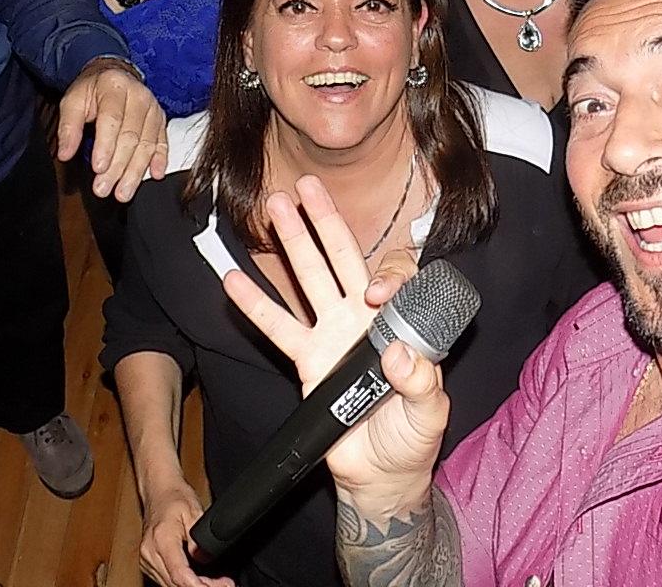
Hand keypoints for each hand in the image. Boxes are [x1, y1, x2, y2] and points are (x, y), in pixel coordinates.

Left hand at [56, 58, 166, 200]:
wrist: (115, 75)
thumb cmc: (92, 90)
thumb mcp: (72, 101)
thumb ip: (68, 127)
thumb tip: (65, 153)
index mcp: (114, 87)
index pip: (112, 119)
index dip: (106, 146)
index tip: (98, 168)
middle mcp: (139, 96)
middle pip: (131, 136)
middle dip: (117, 166)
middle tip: (104, 188)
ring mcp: (153, 108)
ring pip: (147, 144)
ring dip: (135, 171)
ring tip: (123, 192)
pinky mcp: (160, 120)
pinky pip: (162, 142)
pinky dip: (159, 160)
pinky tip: (154, 175)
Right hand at [139, 481, 234, 586]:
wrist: (158, 491)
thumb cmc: (175, 497)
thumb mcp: (194, 511)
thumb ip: (198, 538)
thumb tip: (204, 558)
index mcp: (161, 539)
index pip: (179, 574)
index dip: (199, 586)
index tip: (219, 586)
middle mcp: (150, 553)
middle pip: (176, 584)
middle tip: (225, 584)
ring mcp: (147, 560)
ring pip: (171, 585)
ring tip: (218, 582)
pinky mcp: (148, 563)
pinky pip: (167, 580)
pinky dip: (185, 583)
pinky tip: (202, 581)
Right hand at [220, 177, 447, 503]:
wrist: (381, 475)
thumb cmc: (412, 438)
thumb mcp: (429, 413)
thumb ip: (420, 383)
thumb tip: (396, 354)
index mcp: (400, 323)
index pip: (393, 280)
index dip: (385, 276)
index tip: (375, 292)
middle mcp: (364, 319)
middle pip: (343, 259)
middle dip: (325, 221)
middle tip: (306, 186)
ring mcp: (332, 335)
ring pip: (309, 279)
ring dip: (293, 243)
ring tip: (274, 206)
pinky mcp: (307, 360)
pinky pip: (278, 327)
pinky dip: (254, 303)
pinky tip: (232, 279)